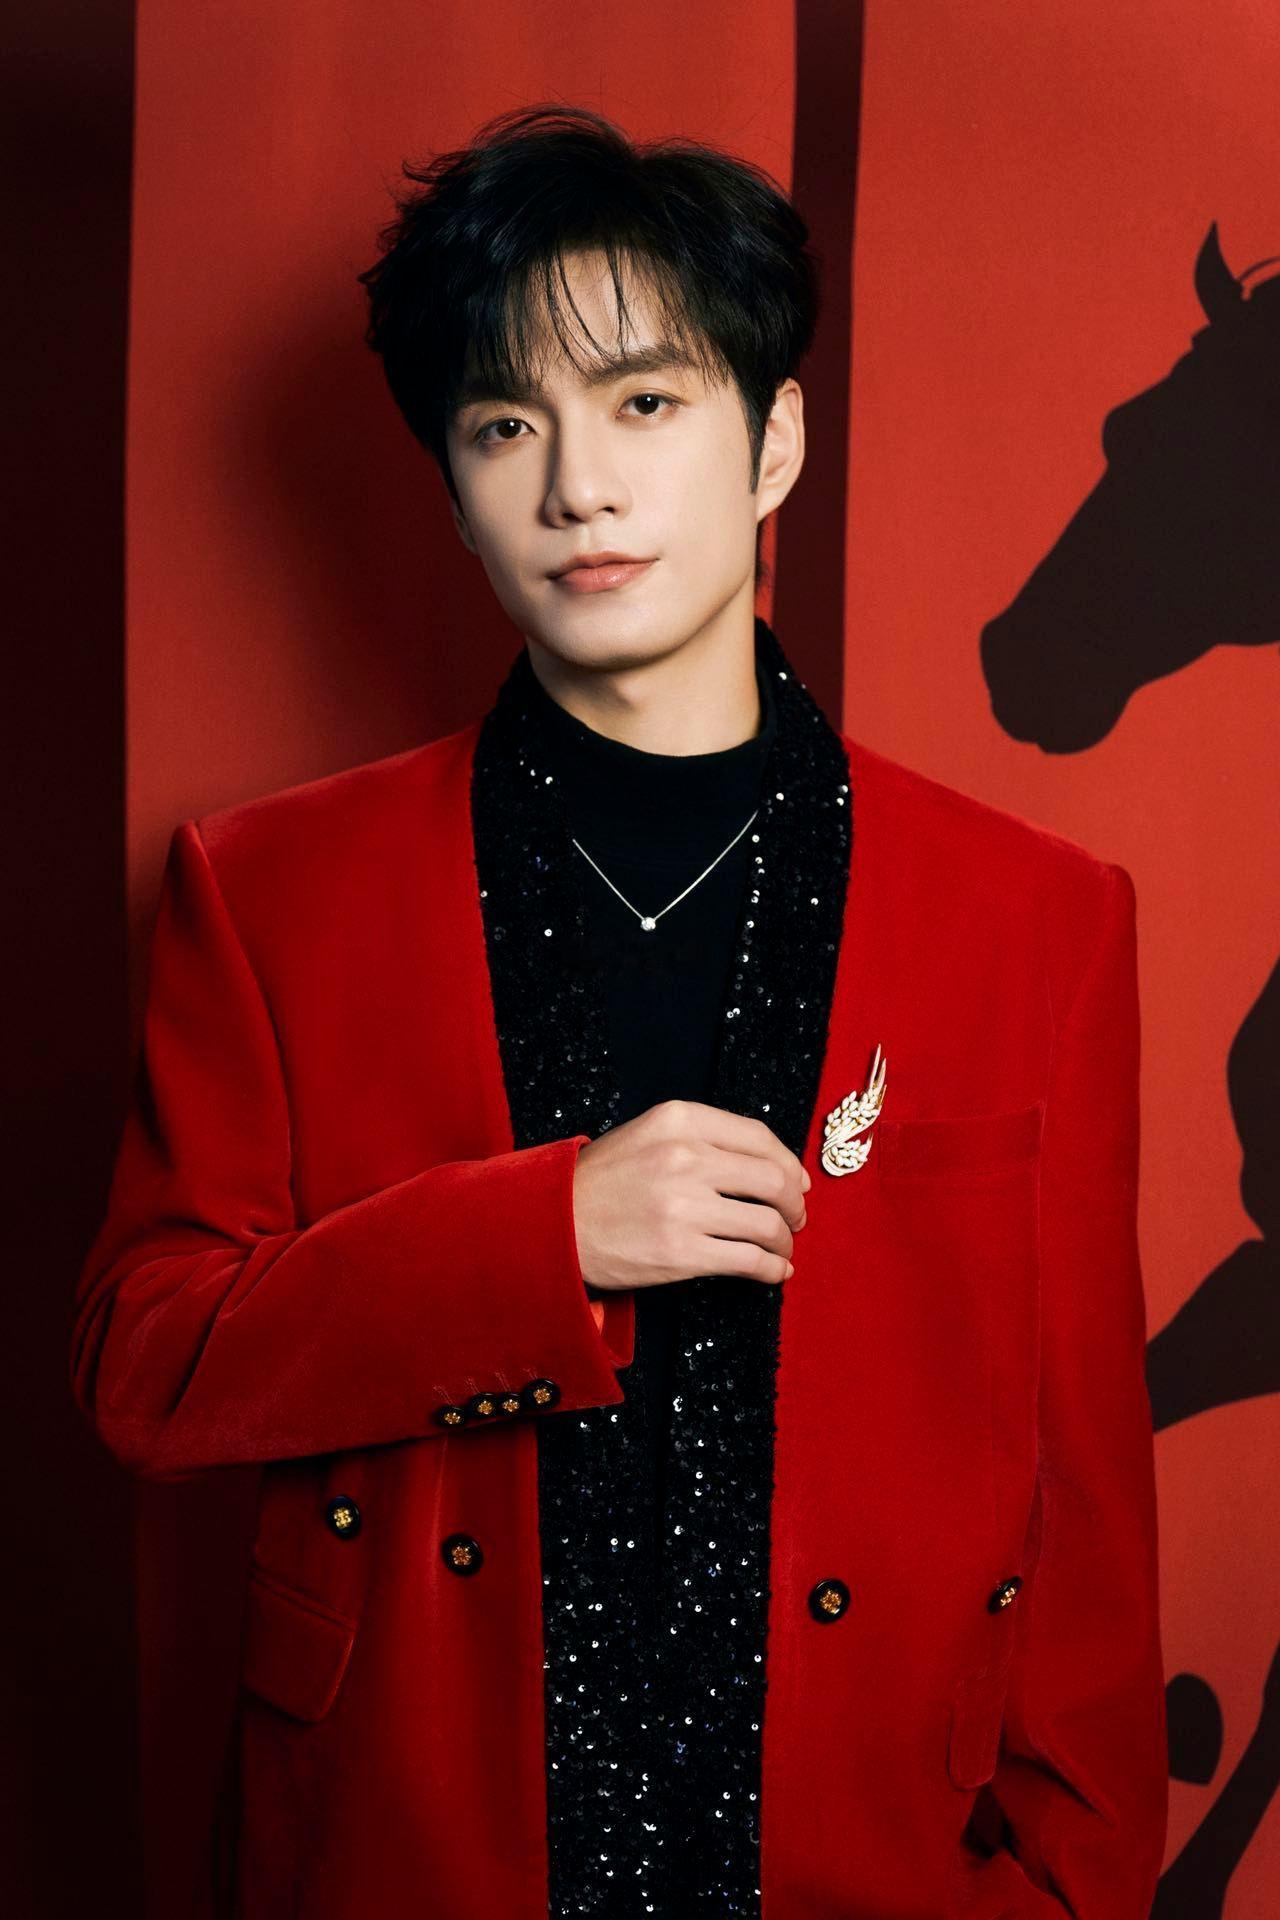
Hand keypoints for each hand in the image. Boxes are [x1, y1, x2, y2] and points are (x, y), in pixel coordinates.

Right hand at [572, 1098, 810, 1293]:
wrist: (552, 1224)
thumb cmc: (601, 1181)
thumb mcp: (647, 1134)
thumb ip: (701, 1137)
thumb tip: (769, 1165)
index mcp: (679, 1119)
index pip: (760, 1137)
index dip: (789, 1163)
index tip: (798, 1183)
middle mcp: (686, 1156)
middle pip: (773, 1179)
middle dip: (794, 1205)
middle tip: (795, 1220)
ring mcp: (685, 1205)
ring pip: (768, 1224)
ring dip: (785, 1241)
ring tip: (782, 1249)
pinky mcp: (682, 1252)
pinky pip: (749, 1261)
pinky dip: (772, 1269)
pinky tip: (774, 1272)